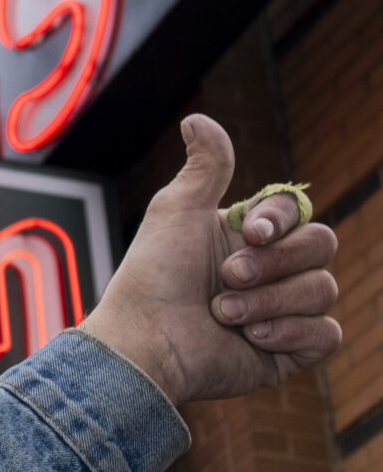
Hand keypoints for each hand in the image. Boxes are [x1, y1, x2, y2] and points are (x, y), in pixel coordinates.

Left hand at [80, 114, 340, 407]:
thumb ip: (204, 166)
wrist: (143, 342)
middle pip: (323, 245)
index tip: (251, 232)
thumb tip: (198, 119)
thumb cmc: (152, 277)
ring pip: (322, 290)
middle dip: (275, 263)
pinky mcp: (288, 352)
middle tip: (227, 278)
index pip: (299, 212)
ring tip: (223, 314)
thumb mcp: (176, 210)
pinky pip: (328, 334)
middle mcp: (272, 272)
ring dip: (270, 301)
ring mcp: (283, 312)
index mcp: (251, 237)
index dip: (283, 220)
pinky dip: (293, 332)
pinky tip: (253, 338)